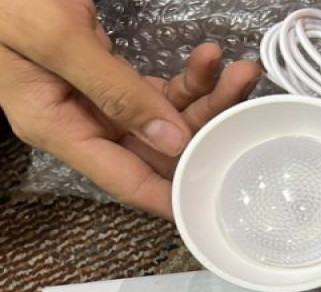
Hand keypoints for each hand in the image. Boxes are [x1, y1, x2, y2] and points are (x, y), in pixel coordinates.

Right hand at [0, 0, 261, 217]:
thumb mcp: (56, 38)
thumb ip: (114, 91)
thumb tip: (170, 140)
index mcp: (57, 128)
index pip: (125, 181)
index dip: (171, 197)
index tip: (213, 203)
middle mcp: (80, 122)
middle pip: (157, 148)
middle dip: (204, 130)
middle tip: (242, 106)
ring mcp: (96, 100)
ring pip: (166, 118)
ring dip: (206, 97)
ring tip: (241, 73)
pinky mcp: (108, 76)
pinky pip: (158, 89)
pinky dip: (188, 76)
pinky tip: (211, 59)